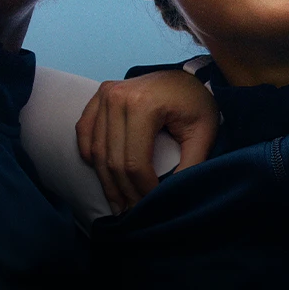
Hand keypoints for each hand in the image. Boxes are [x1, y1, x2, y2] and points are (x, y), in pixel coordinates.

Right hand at [75, 70, 217, 213]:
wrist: (189, 77)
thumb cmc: (197, 104)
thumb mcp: (203, 133)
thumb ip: (190, 166)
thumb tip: (171, 198)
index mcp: (144, 105)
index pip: (135, 161)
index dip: (142, 189)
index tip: (152, 204)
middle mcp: (118, 97)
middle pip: (113, 159)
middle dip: (124, 191)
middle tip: (132, 212)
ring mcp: (105, 94)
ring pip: (96, 150)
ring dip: (106, 181)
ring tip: (118, 203)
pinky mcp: (99, 94)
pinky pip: (85, 131)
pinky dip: (90, 154)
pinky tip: (102, 173)